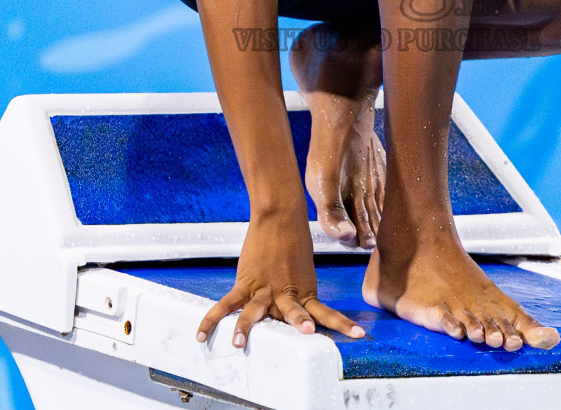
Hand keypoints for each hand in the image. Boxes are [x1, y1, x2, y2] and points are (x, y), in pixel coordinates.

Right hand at [196, 209, 366, 346]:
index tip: (359, 335)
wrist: (280, 217)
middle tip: (306, 332)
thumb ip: (299, 295)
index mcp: (305, 293)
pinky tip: (201, 335)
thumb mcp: (303, 273)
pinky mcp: (246, 282)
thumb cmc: (294, 244)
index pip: (326, 313)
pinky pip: (227, 304)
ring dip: (247, 328)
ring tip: (239, 343)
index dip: (342, 324)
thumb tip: (296, 314)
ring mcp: (265, 289)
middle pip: (294, 313)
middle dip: (299, 323)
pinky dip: (212, 320)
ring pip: (257, 312)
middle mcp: (286, 294)